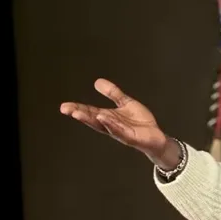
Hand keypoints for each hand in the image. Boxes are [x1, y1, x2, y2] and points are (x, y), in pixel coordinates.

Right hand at [60, 78, 176, 166]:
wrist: (156, 137)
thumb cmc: (139, 123)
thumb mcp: (126, 103)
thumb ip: (113, 93)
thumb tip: (97, 82)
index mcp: (109, 118)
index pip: (90, 112)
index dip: (78, 109)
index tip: (64, 106)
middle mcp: (111, 126)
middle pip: (92, 119)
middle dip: (79, 114)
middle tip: (65, 109)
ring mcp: (120, 132)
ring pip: (103, 126)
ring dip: (90, 119)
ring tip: (78, 113)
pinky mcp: (130, 137)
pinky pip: (118, 131)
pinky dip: (110, 124)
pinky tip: (102, 117)